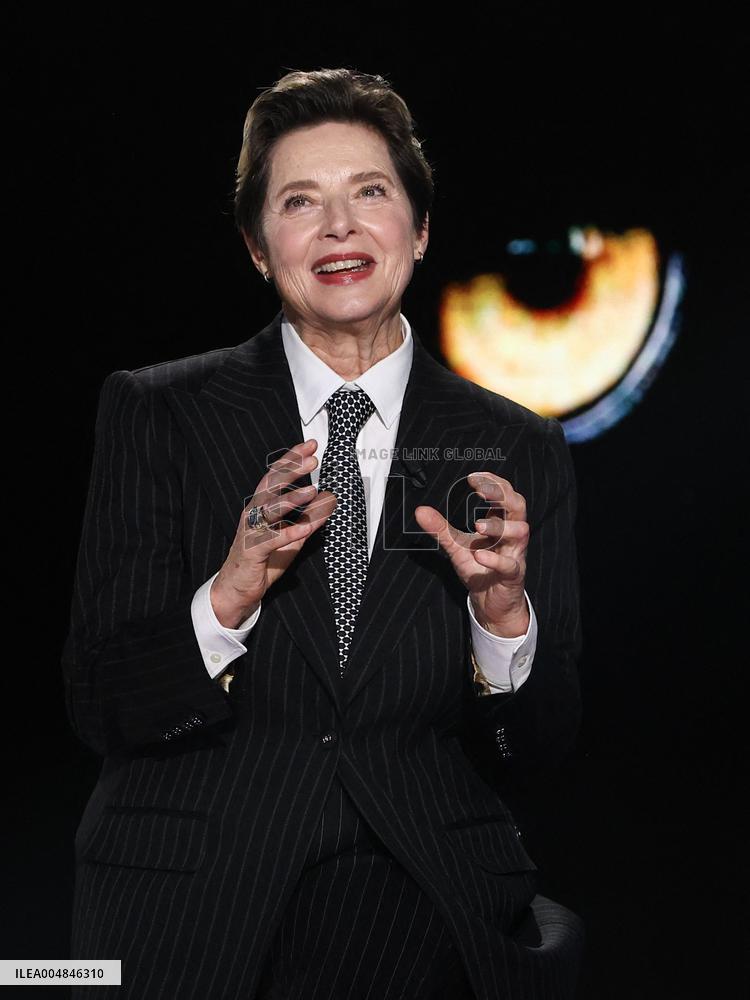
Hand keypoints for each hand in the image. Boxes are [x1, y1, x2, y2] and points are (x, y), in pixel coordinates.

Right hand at [211, 439, 335, 626]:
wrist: (238, 588)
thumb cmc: (264, 559)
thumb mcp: (293, 536)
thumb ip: (311, 518)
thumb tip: (331, 498)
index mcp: (261, 505)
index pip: (277, 476)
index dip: (292, 459)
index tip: (310, 445)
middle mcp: (253, 513)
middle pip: (271, 485)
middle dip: (292, 470)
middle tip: (313, 460)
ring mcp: (251, 531)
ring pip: (270, 510)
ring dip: (292, 499)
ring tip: (312, 490)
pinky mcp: (252, 551)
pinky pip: (271, 540)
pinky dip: (288, 533)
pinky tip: (304, 529)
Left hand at [414, 471, 529, 637]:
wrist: (490, 601)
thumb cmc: (479, 568)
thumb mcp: (456, 546)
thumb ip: (440, 528)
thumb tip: (420, 511)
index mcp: (500, 522)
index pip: (504, 494)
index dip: (492, 483)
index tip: (473, 479)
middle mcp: (511, 534)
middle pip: (518, 506)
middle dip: (502, 494)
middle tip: (481, 491)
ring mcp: (515, 553)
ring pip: (520, 531)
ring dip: (499, 526)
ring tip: (477, 525)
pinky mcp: (512, 575)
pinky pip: (509, 564)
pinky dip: (494, 559)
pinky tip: (479, 555)